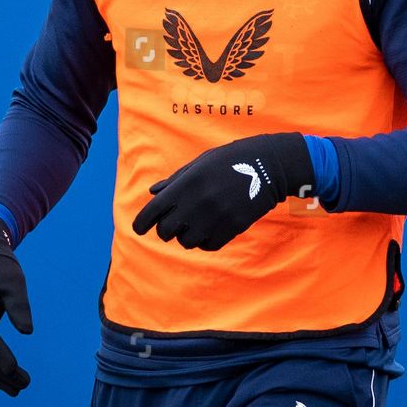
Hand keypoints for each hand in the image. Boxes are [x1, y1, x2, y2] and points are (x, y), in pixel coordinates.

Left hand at [131, 132, 315, 250]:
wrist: (267, 165)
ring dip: (186, 237)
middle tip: (171, 227)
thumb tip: (152, 193)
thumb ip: (175, 180)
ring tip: (194, 227)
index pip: (154, 210)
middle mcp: (199, 201)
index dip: (142, 223)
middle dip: (165, 231)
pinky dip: (205, 241)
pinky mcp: (233, 227)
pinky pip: (208, 245)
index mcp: (187, 183)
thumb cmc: (229, 160)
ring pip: (187, 242)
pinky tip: (209, 231)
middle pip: (167, 231)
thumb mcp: (200, 163)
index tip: (139, 229)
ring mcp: (216, 216)